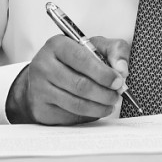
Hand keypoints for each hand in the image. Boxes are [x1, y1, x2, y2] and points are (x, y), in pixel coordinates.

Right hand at [5, 35, 129, 124]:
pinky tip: (95, 110)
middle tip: (116, 96)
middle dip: (104, 93)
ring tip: (110, 104)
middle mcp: (43, 65)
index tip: (118, 81)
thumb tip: (122, 70)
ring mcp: (39, 88)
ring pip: (76, 104)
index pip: (82, 59)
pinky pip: (69, 116)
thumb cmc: (74, 60)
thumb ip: (114, 50)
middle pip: (80, 85)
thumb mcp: (94, 47)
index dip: (103, 73)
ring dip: (99, 107)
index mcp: (57, 45)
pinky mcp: (41, 108)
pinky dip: (87, 116)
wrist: (45, 77)